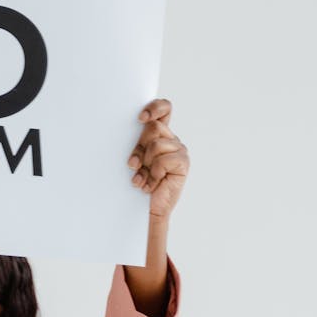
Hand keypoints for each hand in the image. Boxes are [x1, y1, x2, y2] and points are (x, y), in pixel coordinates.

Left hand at [127, 98, 188, 220]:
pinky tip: (150, 185)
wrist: (148, 208)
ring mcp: (179, 150)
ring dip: (145, 164)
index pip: (165, 108)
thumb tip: (136, 126)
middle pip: (153, 127)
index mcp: (161, 134)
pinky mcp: (183, 163)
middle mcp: (172, 140)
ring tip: (142, 179)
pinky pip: (163, 160)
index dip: (155, 108)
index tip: (141, 118)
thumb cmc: (140, 182)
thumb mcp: (136, 159)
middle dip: (139, 148)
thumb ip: (138, 143)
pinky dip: (153, 174)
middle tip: (133, 165)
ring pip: (156, 144)